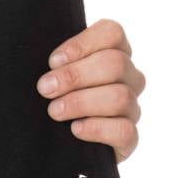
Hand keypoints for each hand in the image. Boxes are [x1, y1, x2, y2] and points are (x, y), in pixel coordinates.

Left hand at [35, 18, 144, 162]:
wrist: (51, 145)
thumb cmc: (50, 99)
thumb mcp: (49, 74)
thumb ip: (54, 61)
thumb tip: (50, 61)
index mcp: (113, 52)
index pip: (112, 33)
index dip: (82, 44)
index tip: (52, 61)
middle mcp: (128, 78)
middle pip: (115, 63)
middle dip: (74, 76)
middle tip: (45, 88)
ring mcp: (131, 108)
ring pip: (120, 97)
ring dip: (81, 102)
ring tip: (54, 111)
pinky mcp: (129, 138)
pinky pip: (125, 130)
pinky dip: (97, 128)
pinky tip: (75, 129)